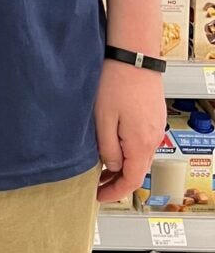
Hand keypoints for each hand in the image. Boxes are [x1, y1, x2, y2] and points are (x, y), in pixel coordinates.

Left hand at [95, 58, 166, 202]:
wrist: (133, 55)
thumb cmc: (115, 82)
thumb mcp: (103, 119)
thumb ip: (107, 148)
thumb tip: (112, 167)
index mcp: (141, 143)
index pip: (132, 180)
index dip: (115, 192)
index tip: (99, 197)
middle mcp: (153, 137)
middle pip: (138, 170)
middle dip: (117, 181)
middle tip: (97, 185)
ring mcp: (155, 126)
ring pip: (140, 156)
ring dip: (123, 166)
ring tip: (102, 167)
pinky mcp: (153, 115)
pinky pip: (142, 142)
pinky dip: (128, 151)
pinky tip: (113, 145)